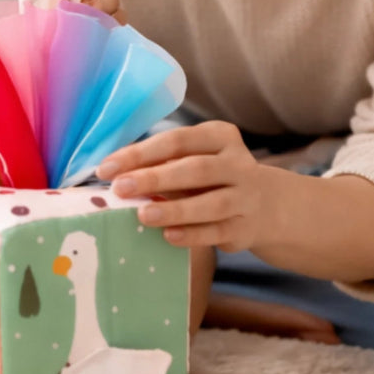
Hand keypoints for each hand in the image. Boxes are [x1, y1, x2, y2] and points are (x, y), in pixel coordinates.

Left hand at [98, 121, 269, 252]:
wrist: (267, 206)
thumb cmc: (213, 177)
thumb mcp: (194, 160)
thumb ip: (162, 164)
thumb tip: (115, 175)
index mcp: (219, 137)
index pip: (177, 141)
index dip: (140, 153)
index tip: (106, 168)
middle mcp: (237, 163)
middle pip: (195, 169)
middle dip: (154, 178)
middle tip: (120, 188)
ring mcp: (246, 197)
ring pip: (211, 203)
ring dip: (174, 209)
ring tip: (142, 215)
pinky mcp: (246, 228)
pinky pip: (217, 232)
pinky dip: (192, 234)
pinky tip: (168, 236)